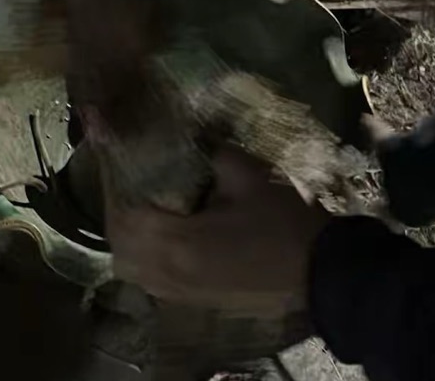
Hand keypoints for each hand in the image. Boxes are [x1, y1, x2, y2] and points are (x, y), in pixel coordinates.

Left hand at [103, 143, 329, 312]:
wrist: (325, 273)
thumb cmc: (284, 222)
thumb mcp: (247, 174)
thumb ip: (209, 150)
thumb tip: (188, 132)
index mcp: (180, 244)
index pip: (124, 215)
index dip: (112, 182)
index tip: (109, 154)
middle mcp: (172, 275)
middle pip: (120, 246)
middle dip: (115, 211)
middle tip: (123, 178)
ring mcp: (184, 294)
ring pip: (133, 269)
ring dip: (126, 237)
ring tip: (137, 204)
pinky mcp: (198, 301)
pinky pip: (152, 281)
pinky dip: (143, 257)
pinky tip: (158, 233)